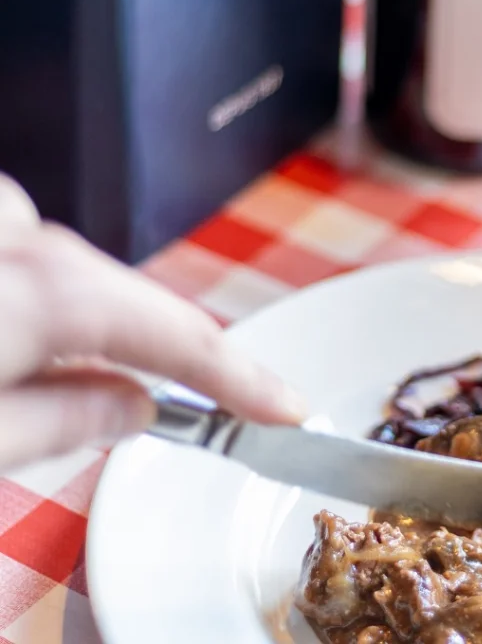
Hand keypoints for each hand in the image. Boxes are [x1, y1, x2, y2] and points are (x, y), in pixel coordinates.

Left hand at [0, 174, 305, 470]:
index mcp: (47, 291)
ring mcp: (0, 220)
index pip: (182, 338)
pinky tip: (7, 340)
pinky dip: (34, 299)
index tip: (289, 409)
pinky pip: (27, 255)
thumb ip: (60, 424)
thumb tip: (130, 410)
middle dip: (139, 357)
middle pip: (125, 300)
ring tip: (24, 392)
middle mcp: (26, 236)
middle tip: (166, 419)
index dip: (244, 379)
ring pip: (71, 275)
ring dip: (74, 329)